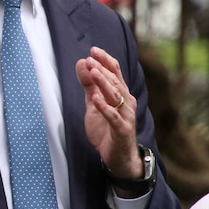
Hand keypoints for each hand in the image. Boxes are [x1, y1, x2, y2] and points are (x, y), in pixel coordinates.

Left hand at [75, 46, 142, 182]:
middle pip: (115, 81)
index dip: (105, 60)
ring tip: (93, 73)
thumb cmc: (107, 129)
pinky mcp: (122, 130)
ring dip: (104, 83)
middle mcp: (126, 102)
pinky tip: (96, 99)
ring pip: (116, 96)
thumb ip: (89, 85)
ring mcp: (126, 116)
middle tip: (89, 60)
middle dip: (102, 70)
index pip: (115, 72)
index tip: (93, 50)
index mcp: (120, 94)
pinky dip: (105, 108)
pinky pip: (114, 117)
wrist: (119, 157)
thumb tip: (82, 63)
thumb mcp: (94, 104)